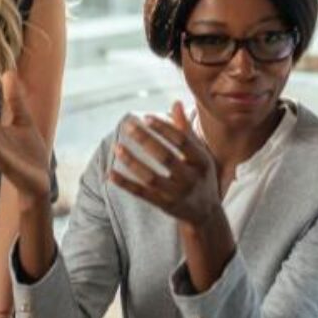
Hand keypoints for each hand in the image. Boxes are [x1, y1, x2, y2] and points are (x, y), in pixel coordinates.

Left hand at [107, 102, 222, 227]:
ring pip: (152, 178)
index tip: (146, 117)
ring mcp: (178, 194)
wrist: (206, 214)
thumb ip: (186, 131)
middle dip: (146, 140)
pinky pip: (142, 194)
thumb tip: (176, 103)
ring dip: (133, 163)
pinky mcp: (165, 206)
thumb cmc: (202, 176)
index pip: (182, 142)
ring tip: (117, 148)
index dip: (164, 128)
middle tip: (128, 125)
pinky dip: (126, 184)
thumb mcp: (201, 155)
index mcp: (203, 162)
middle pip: (166, 158)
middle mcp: (192, 179)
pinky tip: (111, 174)